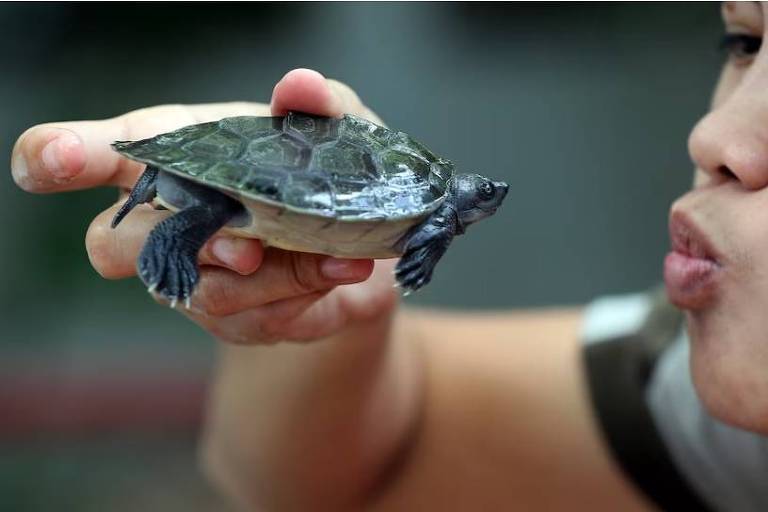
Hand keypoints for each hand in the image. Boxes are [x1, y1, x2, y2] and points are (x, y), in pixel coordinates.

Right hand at [12, 68, 398, 343]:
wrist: (359, 247)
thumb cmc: (326, 175)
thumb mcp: (338, 130)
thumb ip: (318, 105)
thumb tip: (299, 86)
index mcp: (174, 157)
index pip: (97, 155)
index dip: (63, 155)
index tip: (51, 160)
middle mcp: (165, 221)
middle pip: (115, 244)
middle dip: (179, 245)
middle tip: (246, 246)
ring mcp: (193, 278)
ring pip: (200, 292)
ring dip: (272, 277)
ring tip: (331, 255)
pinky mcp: (233, 319)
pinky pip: (255, 318)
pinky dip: (304, 293)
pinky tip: (341, 272)